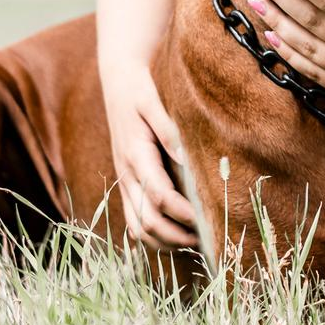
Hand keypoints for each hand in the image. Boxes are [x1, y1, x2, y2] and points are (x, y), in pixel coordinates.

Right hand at [99, 59, 197, 248]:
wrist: (117, 82)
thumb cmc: (140, 90)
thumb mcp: (153, 102)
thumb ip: (169, 130)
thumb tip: (186, 158)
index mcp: (135, 155)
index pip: (159, 196)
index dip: (183, 213)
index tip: (207, 220)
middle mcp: (125, 174)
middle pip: (147, 221)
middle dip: (176, 235)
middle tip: (206, 239)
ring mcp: (123, 181)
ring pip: (137, 227)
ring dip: (164, 241)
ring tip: (193, 242)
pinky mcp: (125, 183)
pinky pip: (133, 220)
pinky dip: (152, 235)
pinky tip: (174, 236)